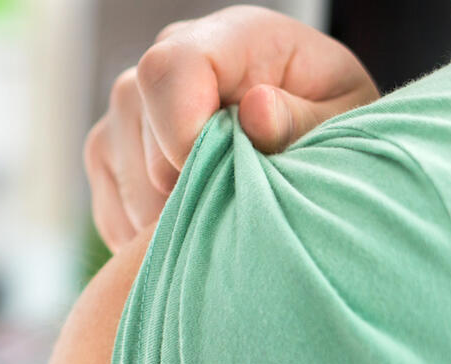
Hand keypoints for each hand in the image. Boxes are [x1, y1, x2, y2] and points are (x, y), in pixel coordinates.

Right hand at [85, 5, 378, 249]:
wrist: (304, 151)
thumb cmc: (328, 133)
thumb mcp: (341, 125)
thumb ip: (301, 119)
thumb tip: (256, 110)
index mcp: (231, 38)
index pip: (168, 69)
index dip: (181, 130)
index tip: (219, 173)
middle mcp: (166, 64)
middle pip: (138, 127)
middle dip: (182, 187)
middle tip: (234, 210)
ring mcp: (129, 111)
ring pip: (123, 176)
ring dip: (166, 219)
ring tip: (220, 221)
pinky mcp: (108, 155)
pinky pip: (110, 208)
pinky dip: (145, 237)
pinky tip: (192, 230)